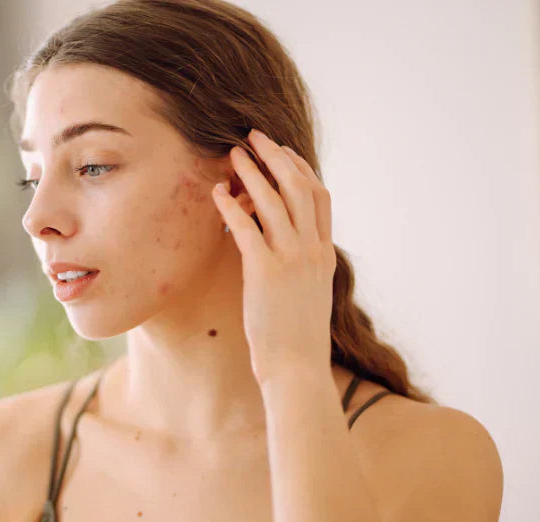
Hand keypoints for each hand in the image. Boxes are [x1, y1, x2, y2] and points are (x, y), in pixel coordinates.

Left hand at [212, 128, 335, 385]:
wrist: (297, 367)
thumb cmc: (297, 337)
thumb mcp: (309, 293)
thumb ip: (302, 266)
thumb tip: (284, 249)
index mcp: (324, 254)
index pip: (320, 197)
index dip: (300, 169)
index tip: (283, 152)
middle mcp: (312, 250)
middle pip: (300, 188)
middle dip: (277, 157)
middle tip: (255, 137)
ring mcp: (291, 259)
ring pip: (274, 201)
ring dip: (252, 173)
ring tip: (233, 154)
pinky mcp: (265, 272)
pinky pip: (246, 228)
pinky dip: (230, 206)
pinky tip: (215, 194)